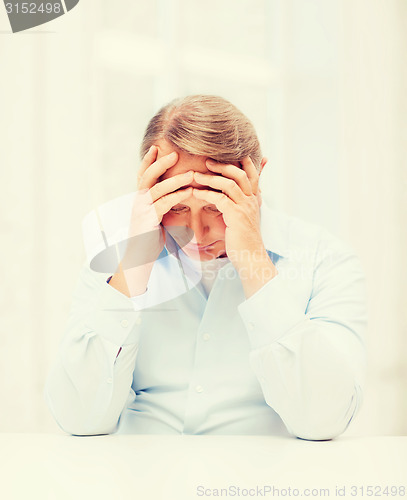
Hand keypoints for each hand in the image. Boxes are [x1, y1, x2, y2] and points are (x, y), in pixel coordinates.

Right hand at [122, 145, 192, 268]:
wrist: (139, 257)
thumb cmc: (149, 238)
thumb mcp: (153, 217)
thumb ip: (159, 204)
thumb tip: (172, 194)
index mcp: (139, 198)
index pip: (142, 174)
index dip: (148, 160)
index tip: (157, 147)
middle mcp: (137, 201)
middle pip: (147, 176)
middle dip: (160, 163)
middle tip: (175, 153)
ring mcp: (141, 210)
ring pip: (157, 188)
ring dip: (175, 179)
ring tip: (191, 174)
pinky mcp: (148, 220)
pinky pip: (163, 203)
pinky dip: (177, 196)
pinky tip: (189, 191)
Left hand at [192, 157, 276, 296]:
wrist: (251, 258)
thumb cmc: (244, 241)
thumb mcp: (245, 220)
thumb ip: (240, 206)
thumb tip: (231, 200)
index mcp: (254, 200)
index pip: (252, 174)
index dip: (243, 162)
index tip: (231, 153)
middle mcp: (251, 200)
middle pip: (240, 174)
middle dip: (223, 165)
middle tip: (207, 161)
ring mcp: (245, 207)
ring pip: (229, 183)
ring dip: (211, 177)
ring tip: (196, 175)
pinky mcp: (236, 216)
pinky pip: (220, 198)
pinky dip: (206, 193)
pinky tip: (195, 193)